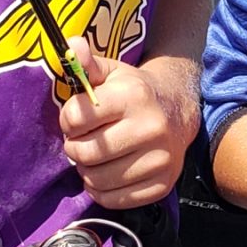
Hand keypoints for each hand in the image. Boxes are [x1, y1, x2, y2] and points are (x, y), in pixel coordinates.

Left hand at [59, 40, 196, 208]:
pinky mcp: (162, 184)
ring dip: (86, 172)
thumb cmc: (134, 91)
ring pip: (97, 180)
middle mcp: (150, 128)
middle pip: (85, 153)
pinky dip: (102, 191)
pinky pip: (115, 200)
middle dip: (74, 148)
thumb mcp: (112, 72)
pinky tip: (107, 174)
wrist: (178, 111)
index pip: (77, 118)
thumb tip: (72, 45)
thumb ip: (87, 63)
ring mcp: (159, 159)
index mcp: (133, 96)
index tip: (76, 119)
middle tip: (81, 142)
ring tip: (94, 158)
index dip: (67, 120)